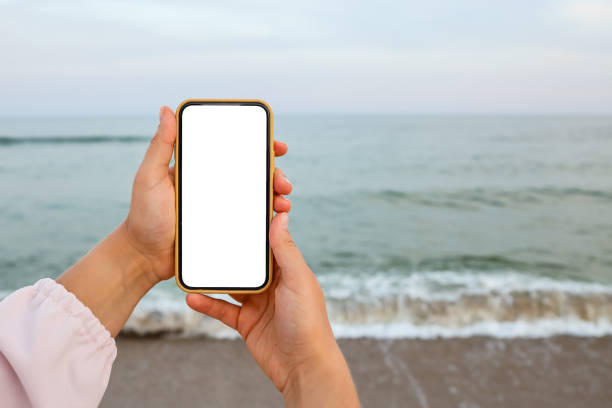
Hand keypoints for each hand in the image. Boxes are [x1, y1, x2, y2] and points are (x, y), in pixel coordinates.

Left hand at [124, 106, 292, 282]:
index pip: (234, 151)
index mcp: (202, 169)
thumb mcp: (150, 177)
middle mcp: (216, 186)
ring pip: (257, 197)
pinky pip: (251, 221)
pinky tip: (276, 219)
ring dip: (275, 196)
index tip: (275, 146)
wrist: (145, 256)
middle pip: (253, 174)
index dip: (258, 146)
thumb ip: (160, 146)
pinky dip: (267, 218)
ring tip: (282, 202)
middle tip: (283, 182)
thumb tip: (167, 110)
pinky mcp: (226, 229)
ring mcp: (222, 208)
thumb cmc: (143, 215)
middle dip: (274, 174)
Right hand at [186, 213, 359, 406]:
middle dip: (228, 251)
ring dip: (213, 278)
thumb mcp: (297, 280)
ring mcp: (258, 303)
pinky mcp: (246, 323)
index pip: (269, 243)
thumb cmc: (308, 321)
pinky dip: (207, 303)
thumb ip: (285, 250)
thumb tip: (282, 216)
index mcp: (288, 270)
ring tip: (191, 267)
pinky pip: (223, 309)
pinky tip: (192, 297)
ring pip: (231, 285)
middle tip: (205, 235)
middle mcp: (273, 284)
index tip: (235, 211)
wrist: (303, 366)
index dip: (255, 228)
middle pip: (246, 263)